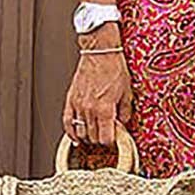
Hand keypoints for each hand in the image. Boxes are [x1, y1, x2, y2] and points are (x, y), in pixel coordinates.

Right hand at [62, 23, 133, 146]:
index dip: (112, 142)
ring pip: (80, 132)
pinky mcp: (70, 100)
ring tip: (96, 133)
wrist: (100, 52)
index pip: (106, 138)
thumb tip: (122, 124)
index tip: (116, 139)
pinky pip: (67, 122)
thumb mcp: (127, 92)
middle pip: (93, 138)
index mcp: (105, 109)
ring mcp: (78, 105)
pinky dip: (71, 132)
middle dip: (101, 139)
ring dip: (88, 136)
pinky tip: (76, 137)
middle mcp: (89, 109)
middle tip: (108, 133)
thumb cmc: (114, 68)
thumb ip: (125, 112)